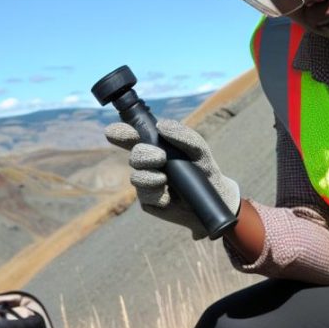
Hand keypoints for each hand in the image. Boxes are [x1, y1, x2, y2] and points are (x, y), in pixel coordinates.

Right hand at [104, 117, 240, 239]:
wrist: (216, 200)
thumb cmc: (206, 170)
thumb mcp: (199, 150)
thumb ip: (184, 135)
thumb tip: (161, 125)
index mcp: (157, 147)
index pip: (133, 137)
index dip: (121, 133)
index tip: (112, 132)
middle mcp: (149, 164)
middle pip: (134, 155)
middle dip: (143, 155)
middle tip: (160, 157)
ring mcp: (147, 184)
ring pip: (136, 177)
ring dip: (149, 176)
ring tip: (165, 179)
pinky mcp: (150, 202)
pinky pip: (145, 196)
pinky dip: (156, 194)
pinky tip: (168, 197)